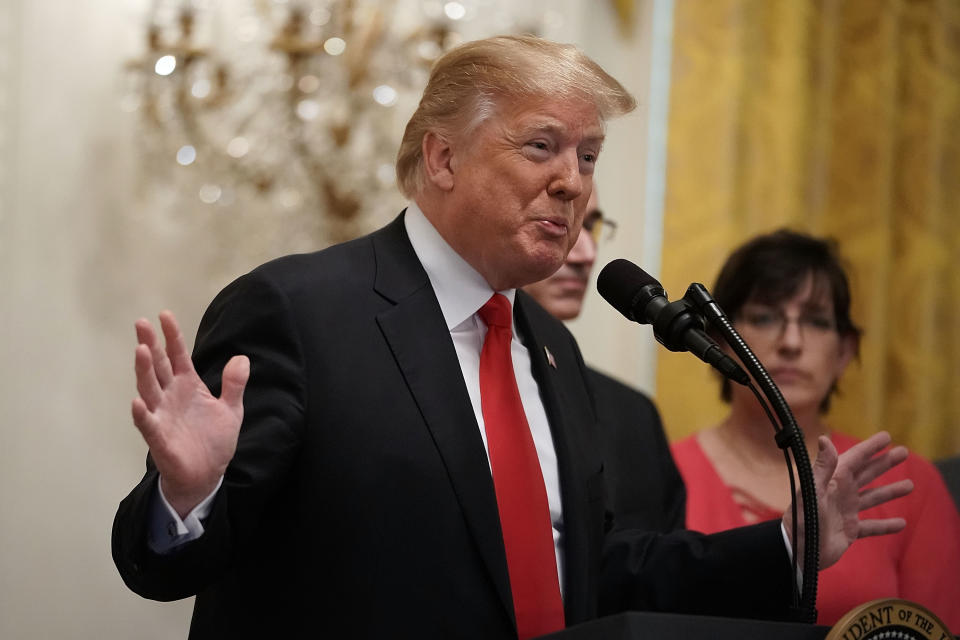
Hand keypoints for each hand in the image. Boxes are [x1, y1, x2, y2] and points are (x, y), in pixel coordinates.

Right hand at [131, 311, 248, 518]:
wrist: (207, 475)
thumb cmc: (214, 441)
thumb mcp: (231, 410)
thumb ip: (234, 384)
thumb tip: (242, 358)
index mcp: (189, 386)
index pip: (178, 356)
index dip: (172, 336)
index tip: (165, 314)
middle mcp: (171, 396)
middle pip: (159, 366)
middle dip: (150, 345)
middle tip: (141, 323)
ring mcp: (162, 415)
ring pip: (149, 389)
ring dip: (144, 371)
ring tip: (140, 351)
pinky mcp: (159, 438)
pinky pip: (148, 424)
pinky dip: (142, 414)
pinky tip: (137, 401)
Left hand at [783, 431, 912, 568]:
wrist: (798, 551)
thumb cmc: (804, 519)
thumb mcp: (813, 491)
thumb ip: (822, 467)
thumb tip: (824, 439)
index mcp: (834, 481)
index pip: (855, 459)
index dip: (870, 447)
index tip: (886, 437)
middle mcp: (841, 493)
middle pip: (867, 474)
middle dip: (884, 463)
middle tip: (904, 452)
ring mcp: (846, 512)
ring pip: (873, 498)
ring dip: (890, 491)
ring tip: (910, 485)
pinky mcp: (850, 531)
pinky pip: (872, 527)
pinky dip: (886, 525)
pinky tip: (901, 524)